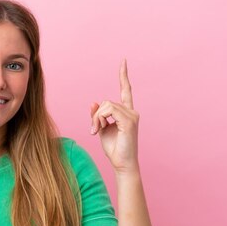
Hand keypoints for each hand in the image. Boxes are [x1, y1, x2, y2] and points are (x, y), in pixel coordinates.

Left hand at [90, 59, 139, 173]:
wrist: (121, 163)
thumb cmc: (114, 148)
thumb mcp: (101, 129)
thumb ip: (98, 116)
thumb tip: (94, 102)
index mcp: (126, 112)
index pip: (125, 90)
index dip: (123, 76)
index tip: (123, 62)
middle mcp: (131, 111)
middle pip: (107, 101)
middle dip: (96, 115)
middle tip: (93, 129)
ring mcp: (132, 116)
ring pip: (106, 105)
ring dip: (96, 119)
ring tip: (96, 131)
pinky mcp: (129, 121)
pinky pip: (108, 111)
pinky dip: (100, 120)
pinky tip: (100, 130)